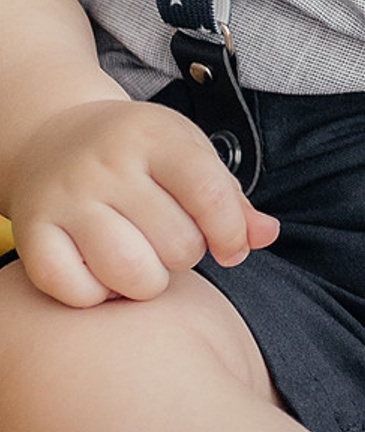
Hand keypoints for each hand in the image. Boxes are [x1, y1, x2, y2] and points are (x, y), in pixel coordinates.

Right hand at [7, 100, 278, 306]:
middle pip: (176, 245)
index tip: (231, 248)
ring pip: (129, 272)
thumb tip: (265, 235)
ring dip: (148, 282)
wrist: (53, 135)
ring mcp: (66, 199)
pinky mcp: (32, 231)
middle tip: (173, 243)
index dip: (231, 234)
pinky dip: (97, 296)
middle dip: (187, 256)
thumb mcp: (190, 156)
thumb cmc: (139, 154)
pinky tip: (104, 274)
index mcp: (155, 138)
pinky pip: (73, 289)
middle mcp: (107, 166)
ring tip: (145, 262)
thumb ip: (231, 199)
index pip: (209, 196)